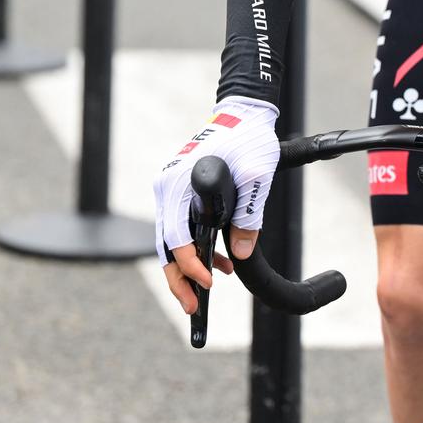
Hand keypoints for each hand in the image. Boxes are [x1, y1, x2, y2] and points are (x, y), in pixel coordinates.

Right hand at [154, 97, 279, 312]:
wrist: (243, 114)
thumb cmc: (249, 139)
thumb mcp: (257, 176)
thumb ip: (249, 215)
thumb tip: (239, 253)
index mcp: (178, 183)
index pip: (175, 236)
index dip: (189, 265)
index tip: (207, 283)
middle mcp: (167, 187)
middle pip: (165, 244)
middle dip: (178, 279)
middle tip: (193, 308)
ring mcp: (171, 189)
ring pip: (171, 240)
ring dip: (185, 269)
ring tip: (203, 296)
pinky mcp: (179, 192)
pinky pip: (180, 228)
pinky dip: (195, 250)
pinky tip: (218, 263)